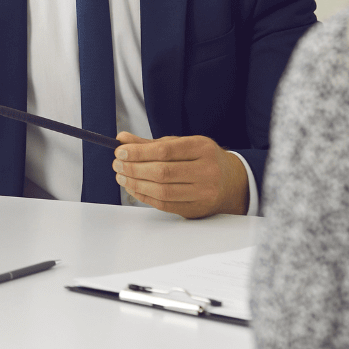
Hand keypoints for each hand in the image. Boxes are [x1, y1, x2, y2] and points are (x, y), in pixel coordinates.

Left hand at [114, 134, 248, 216]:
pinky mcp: (197, 209)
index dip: (139, 152)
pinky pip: (165, 205)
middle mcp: (207, 170)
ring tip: (122, 177)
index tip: (120, 151)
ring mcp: (204, 193)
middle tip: (118, 165)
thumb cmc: (202, 159)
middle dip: (134, 168)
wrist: (231, 181)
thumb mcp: (181, 144)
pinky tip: (134, 188)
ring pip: (163, 191)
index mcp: (202, 148)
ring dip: (136, 184)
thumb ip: (150, 143)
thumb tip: (122, 140)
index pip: (165, 150)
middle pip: (163, 172)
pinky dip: (145, 197)